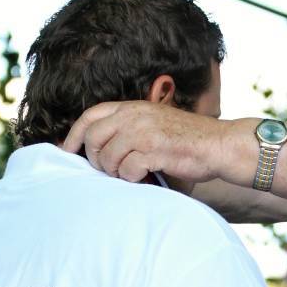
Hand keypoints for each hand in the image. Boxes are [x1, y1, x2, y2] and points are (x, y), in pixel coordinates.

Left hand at [63, 101, 228, 184]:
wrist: (218, 145)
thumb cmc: (187, 140)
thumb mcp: (154, 123)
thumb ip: (129, 128)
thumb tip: (100, 148)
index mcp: (132, 107)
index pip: (90, 116)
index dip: (74, 136)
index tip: (67, 152)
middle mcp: (134, 116)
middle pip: (93, 139)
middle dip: (95, 160)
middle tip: (108, 171)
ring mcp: (143, 132)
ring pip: (107, 157)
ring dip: (115, 172)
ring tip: (131, 174)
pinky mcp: (153, 151)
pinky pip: (127, 170)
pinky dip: (132, 178)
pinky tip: (145, 176)